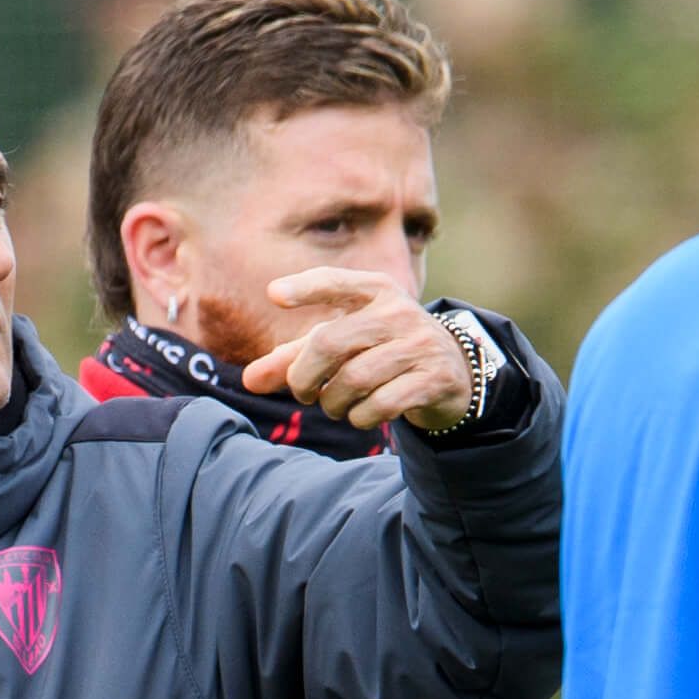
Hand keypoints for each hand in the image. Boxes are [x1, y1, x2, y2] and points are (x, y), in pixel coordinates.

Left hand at [244, 269, 473, 432]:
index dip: (305, 287)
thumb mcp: (343, 344)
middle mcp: (399, 311)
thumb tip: (248, 381)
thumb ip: (294, 358)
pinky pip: (381, 404)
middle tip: (302, 393)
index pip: (335, 281)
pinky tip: (361, 414)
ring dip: (332, 403)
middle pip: (329, 342)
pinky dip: (360, 417)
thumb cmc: (380, 351)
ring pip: (353, 380)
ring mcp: (420, 344)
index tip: (274, 296)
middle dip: (303, 376)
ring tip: (334, 405)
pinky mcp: (434, 378)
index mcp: (375, 291)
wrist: (451, 371)